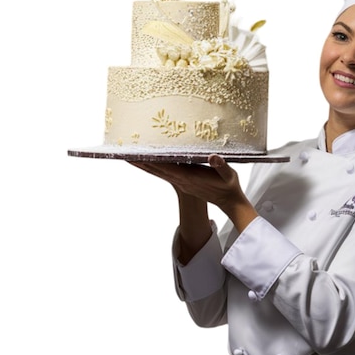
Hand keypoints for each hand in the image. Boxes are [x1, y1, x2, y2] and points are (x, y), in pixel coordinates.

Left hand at [129, 155, 257, 231]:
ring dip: (143, 164)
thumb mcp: (229, 175)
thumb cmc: (229, 187)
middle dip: (141, 162)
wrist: (228, 201)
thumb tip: (214, 157)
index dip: (153, 161)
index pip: (167, 168)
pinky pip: (163, 173)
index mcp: (189, 178)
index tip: (140, 154)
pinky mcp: (182, 182)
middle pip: (156, 170)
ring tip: (129, 156)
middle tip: (125, 153)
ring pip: (157, 172)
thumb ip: (221, 166)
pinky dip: (152, 167)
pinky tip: (147, 161)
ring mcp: (181, 182)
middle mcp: (181, 181)